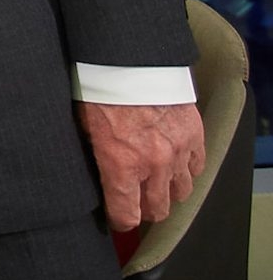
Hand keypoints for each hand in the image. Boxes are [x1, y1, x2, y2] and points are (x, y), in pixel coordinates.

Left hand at [76, 100, 205, 230]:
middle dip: (143, 209)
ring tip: (154, 181)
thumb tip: (92, 171)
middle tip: (134, 199)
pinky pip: (196, 168)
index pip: (126, 215)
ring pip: (181, 193)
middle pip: (157, 210)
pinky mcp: (194, 136)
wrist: (130, 60)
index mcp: (121, 165)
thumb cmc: (100, 90)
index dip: (119, 220)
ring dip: (167, 191)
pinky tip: (172, 161)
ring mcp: (177, 152)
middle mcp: (153, 165)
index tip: (116, 217)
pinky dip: (185, 169)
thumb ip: (92, 154)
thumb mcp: (83, 126)